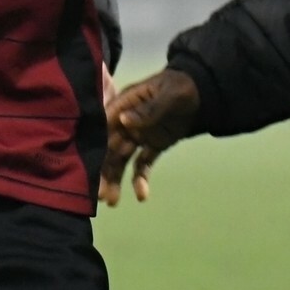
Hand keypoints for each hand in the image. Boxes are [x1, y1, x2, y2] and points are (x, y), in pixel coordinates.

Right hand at [99, 69, 201, 207]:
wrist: (202, 94)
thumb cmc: (182, 87)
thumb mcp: (169, 94)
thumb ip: (149, 109)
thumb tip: (124, 121)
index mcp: (125, 104)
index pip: (105, 123)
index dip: (95, 142)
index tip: (87, 163)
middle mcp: (126, 122)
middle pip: (110, 146)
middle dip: (103, 169)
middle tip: (99, 193)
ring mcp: (138, 135)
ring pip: (122, 159)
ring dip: (116, 179)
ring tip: (112, 201)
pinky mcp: (151, 146)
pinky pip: (143, 164)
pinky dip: (141, 179)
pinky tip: (141, 195)